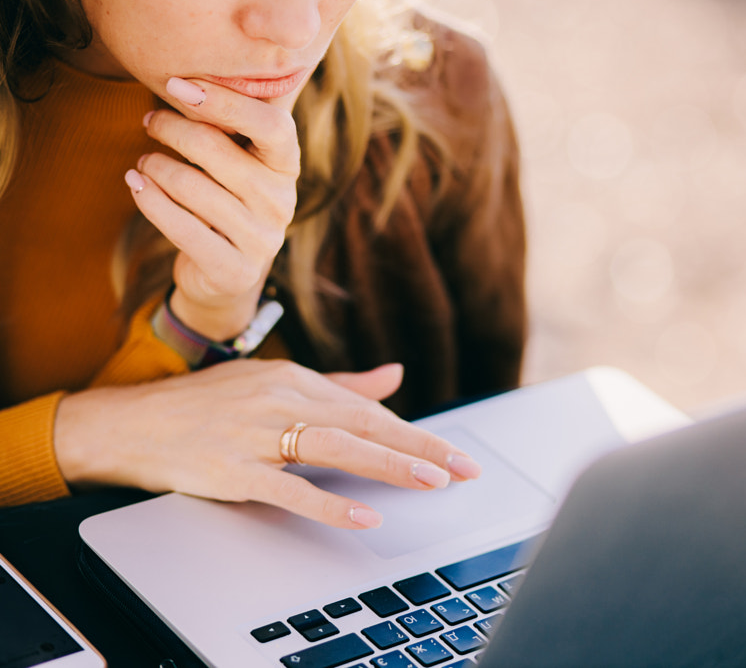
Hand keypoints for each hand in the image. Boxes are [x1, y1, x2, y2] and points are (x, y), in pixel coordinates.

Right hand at [53, 361, 481, 528]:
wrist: (135, 422)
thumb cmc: (209, 404)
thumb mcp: (277, 383)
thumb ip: (342, 384)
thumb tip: (395, 376)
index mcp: (297, 380)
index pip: (371, 411)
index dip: (417, 434)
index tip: (456, 454)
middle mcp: (283, 401)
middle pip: (364, 426)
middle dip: (419, 448)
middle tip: (462, 469)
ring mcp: (258, 434)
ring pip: (336, 449)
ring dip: (388, 465)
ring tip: (430, 481)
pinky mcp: (234, 469)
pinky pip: (288, 488)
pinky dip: (328, 503)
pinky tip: (362, 516)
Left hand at [124, 77, 300, 339]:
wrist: (228, 274)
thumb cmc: (226, 200)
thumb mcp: (238, 162)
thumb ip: (228, 126)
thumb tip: (186, 77)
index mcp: (287, 168)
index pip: (272, 125)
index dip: (224, 101)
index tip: (177, 85)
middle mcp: (282, 203)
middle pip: (218, 151)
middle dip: (172, 129)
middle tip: (149, 121)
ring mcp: (262, 240)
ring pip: (192, 187)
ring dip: (155, 167)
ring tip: (143, 162)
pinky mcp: (234, 270)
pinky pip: (181, 227)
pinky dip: (150, 200)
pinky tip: (136, 185)